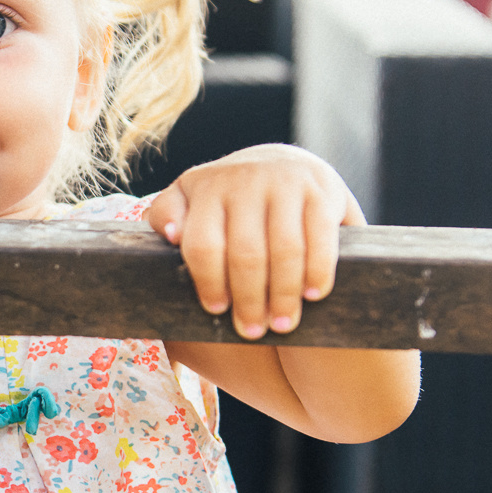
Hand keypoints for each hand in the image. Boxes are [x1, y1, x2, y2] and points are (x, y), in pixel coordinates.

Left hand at [144, 144, 362, 340]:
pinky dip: (318, 270)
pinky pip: (320, 238)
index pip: (203, 244)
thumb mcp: (190, 196)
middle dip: (249, 300)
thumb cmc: (228, 195)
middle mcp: (246, 180)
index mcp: (207, 187)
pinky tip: (313, 295)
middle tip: (252, 330)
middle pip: (246, 254)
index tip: (216, 311)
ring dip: (283, 293)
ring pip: (285, 249)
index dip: (209, 283)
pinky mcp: (322, 189)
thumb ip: (169, 213)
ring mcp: (286, 183)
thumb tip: (171, 235)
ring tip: (282, 323)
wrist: (283, 161)